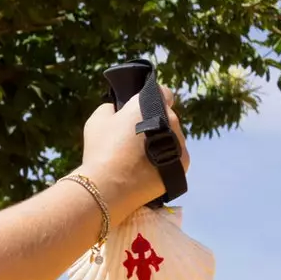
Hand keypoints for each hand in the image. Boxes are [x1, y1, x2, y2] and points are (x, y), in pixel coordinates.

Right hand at [79, 86, 190, 216]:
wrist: (110, 187)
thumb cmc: (101, 150)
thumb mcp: (96, 120)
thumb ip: (111, 108)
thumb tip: (117, 109)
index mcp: (149, 105)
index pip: (163, 92)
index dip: (154, 99)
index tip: (143, 110)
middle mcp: (170, 119)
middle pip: (167, 117)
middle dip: (154, 124)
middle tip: (134, 139)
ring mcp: (180, 142)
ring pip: (173, 137)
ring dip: (162, 142)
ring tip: (141, 158)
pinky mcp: (184, 163)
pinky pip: (176, 155)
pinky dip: (166, 159)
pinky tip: (149, 168)